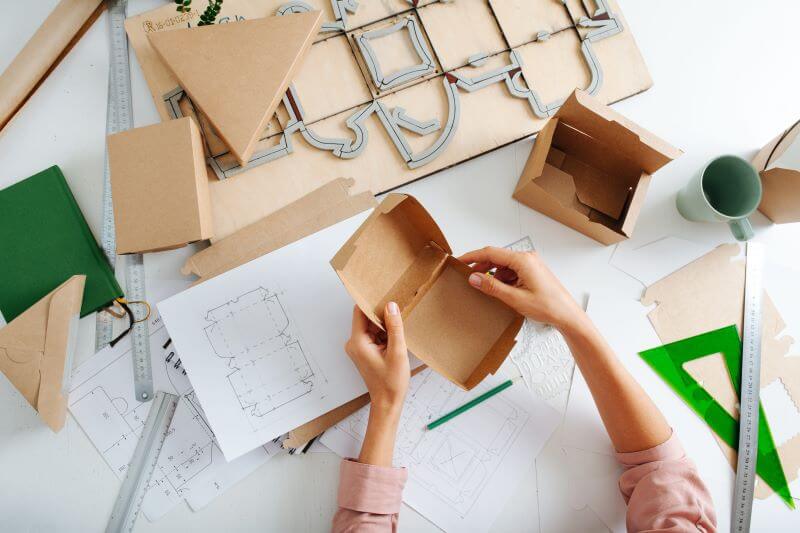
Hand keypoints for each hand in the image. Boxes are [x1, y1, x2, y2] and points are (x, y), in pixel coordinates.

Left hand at [344, 302, 409, 412]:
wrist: (388, 403)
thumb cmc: (391, 383)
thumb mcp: (397, 352)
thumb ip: (394, 327)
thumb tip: (391, 305)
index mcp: (358, 342)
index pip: (360, 312)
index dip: (372, 302)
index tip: (384, 293)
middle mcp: (354, 343)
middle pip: (366, 318)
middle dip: (382, 314)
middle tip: (398, 309)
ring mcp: (358, 348)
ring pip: (372, 326)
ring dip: (385, 325)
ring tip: (399, 327)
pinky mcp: (365, 351)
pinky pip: (374, 335)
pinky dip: (384, 334)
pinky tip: (396, 339)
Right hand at [459, 247, 585, 333]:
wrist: (567, 315)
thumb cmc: (549, 306)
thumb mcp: (515, 298)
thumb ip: (492, 287)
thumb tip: (474, 278)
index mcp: (523, 260)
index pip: (491, 253)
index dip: (472, 256)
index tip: (459, 261)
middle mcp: (527, 258)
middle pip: (496, 258)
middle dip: (481, 267)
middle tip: (466, 277)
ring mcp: (530, 265)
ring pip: (503, 266)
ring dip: (493, 276)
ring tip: (484, 289)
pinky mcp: (532, 272)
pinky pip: (511, 272)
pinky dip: (503, 280)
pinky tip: (499, 291)